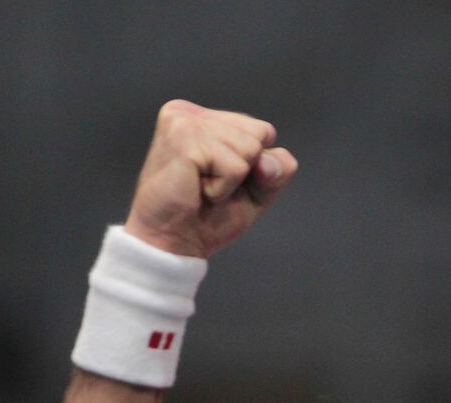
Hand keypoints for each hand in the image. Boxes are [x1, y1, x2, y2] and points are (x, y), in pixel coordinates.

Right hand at [123, 99, 297, 258]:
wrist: (173, 242)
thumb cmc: (208, 216)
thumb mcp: (256, 190)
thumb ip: (277, 169)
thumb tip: (267, 162)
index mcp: (203, 118)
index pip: (264, 131)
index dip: (256, 165)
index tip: (221, 178)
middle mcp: (189, 112)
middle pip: (260, 135)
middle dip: (244, 171)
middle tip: (208, 185)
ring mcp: (184, 122)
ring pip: (250, 149)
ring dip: (231, 181)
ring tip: (200, 187)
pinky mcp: (183, 138)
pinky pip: (235, 167)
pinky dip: (222, 189)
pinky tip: (196, 190)